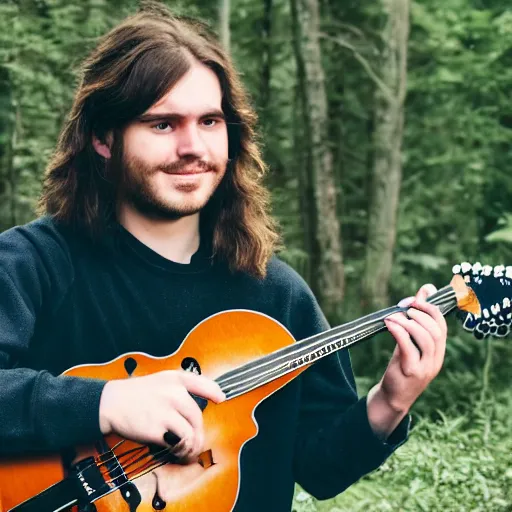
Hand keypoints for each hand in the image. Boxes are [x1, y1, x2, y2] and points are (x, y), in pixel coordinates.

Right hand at [99, 370, 224, 462]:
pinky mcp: (158, 428)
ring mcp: (166, 410)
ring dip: (191, 446)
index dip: (213, 391)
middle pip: (197, 416)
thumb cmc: (135, 395)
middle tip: (194, 443)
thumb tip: (195, 410)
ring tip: (185, 451)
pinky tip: (174, 451)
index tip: (221, 398)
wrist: (111, 403)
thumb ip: (178, 390)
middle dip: (198, 434)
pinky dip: (180, 450)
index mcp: (175, 379)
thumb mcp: (159, 382)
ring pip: (191, 432)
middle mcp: (174, 392)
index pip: (201, 383)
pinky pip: (178, 443)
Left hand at [379, 283, 446, 413]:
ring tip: (394, 316)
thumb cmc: (401, 366)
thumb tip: (425, 290)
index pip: (442, 325)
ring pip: (425, 338)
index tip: (416, 298)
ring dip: (409, 322)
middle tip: (405, 306)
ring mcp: (425, 367)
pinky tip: (389, 324)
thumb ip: (415, 320)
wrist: (393, 398)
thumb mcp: (410, 342)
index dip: (431, 308)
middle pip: (435, 330)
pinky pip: (408, 347)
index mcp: (438, 352)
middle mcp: (435, 359)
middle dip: (421, 313)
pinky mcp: (411, 372)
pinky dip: (399, 332)